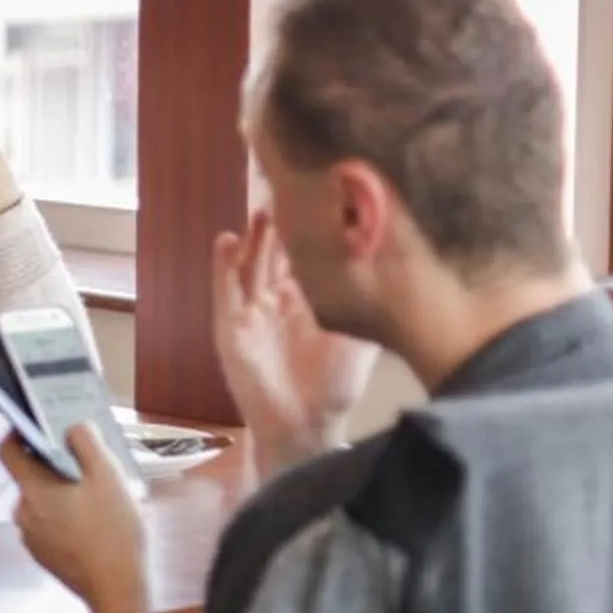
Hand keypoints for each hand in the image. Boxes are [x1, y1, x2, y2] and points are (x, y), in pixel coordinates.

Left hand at [6, 422, 151, 612]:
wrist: (116, 590)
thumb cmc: (113, 533)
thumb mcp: (108, 477)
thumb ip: (87, 443)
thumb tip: (73, 427)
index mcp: (32, 489)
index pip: (4, 449)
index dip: (16, 432)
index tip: (35, 425)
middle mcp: (23, 512)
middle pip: (28, 475)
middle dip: (52, 465)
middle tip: (83, 463)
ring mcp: (31, 535)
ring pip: (41, 501)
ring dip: (61, 492)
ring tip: (95, 496)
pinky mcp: (42, 554)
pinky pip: (48, 524)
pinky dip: (64, 516)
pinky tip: (92, 522)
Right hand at [213, 211, 377, 475]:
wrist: (306, 425)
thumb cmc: (334, 386)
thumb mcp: (361, 339)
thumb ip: (368, 305)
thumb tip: (390, 264)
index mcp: (308, 301)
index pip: (305, 255)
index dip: (309, 228)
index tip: (318, 194)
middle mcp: (277, 300)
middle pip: (275, 252)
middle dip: (280, 222)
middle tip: (286, 187)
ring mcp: (252, 312)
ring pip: (250, 264)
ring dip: (254, 238)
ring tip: (262, 210)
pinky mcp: (231, 326)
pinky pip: (224, 289)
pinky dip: (222, 265)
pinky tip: (225, 240)